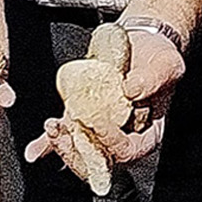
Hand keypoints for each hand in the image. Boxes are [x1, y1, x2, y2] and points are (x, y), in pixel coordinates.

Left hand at [26, 26, 185, 174]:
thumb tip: (129, 90)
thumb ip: (152, 80)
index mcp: (148, 133)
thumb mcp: (166, 65)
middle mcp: (123, 135)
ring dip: (61, 146)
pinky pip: (66, 133)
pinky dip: (48, 143)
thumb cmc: (159, 58)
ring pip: (79, 151)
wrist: (143, 41)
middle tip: (64, 137)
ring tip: (50, 130)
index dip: (112, 142)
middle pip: (100, 161)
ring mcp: (100, 127)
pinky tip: (34, 151)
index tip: (98, 122)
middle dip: (78, 154)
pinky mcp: (82, 115)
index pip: (128, 150)